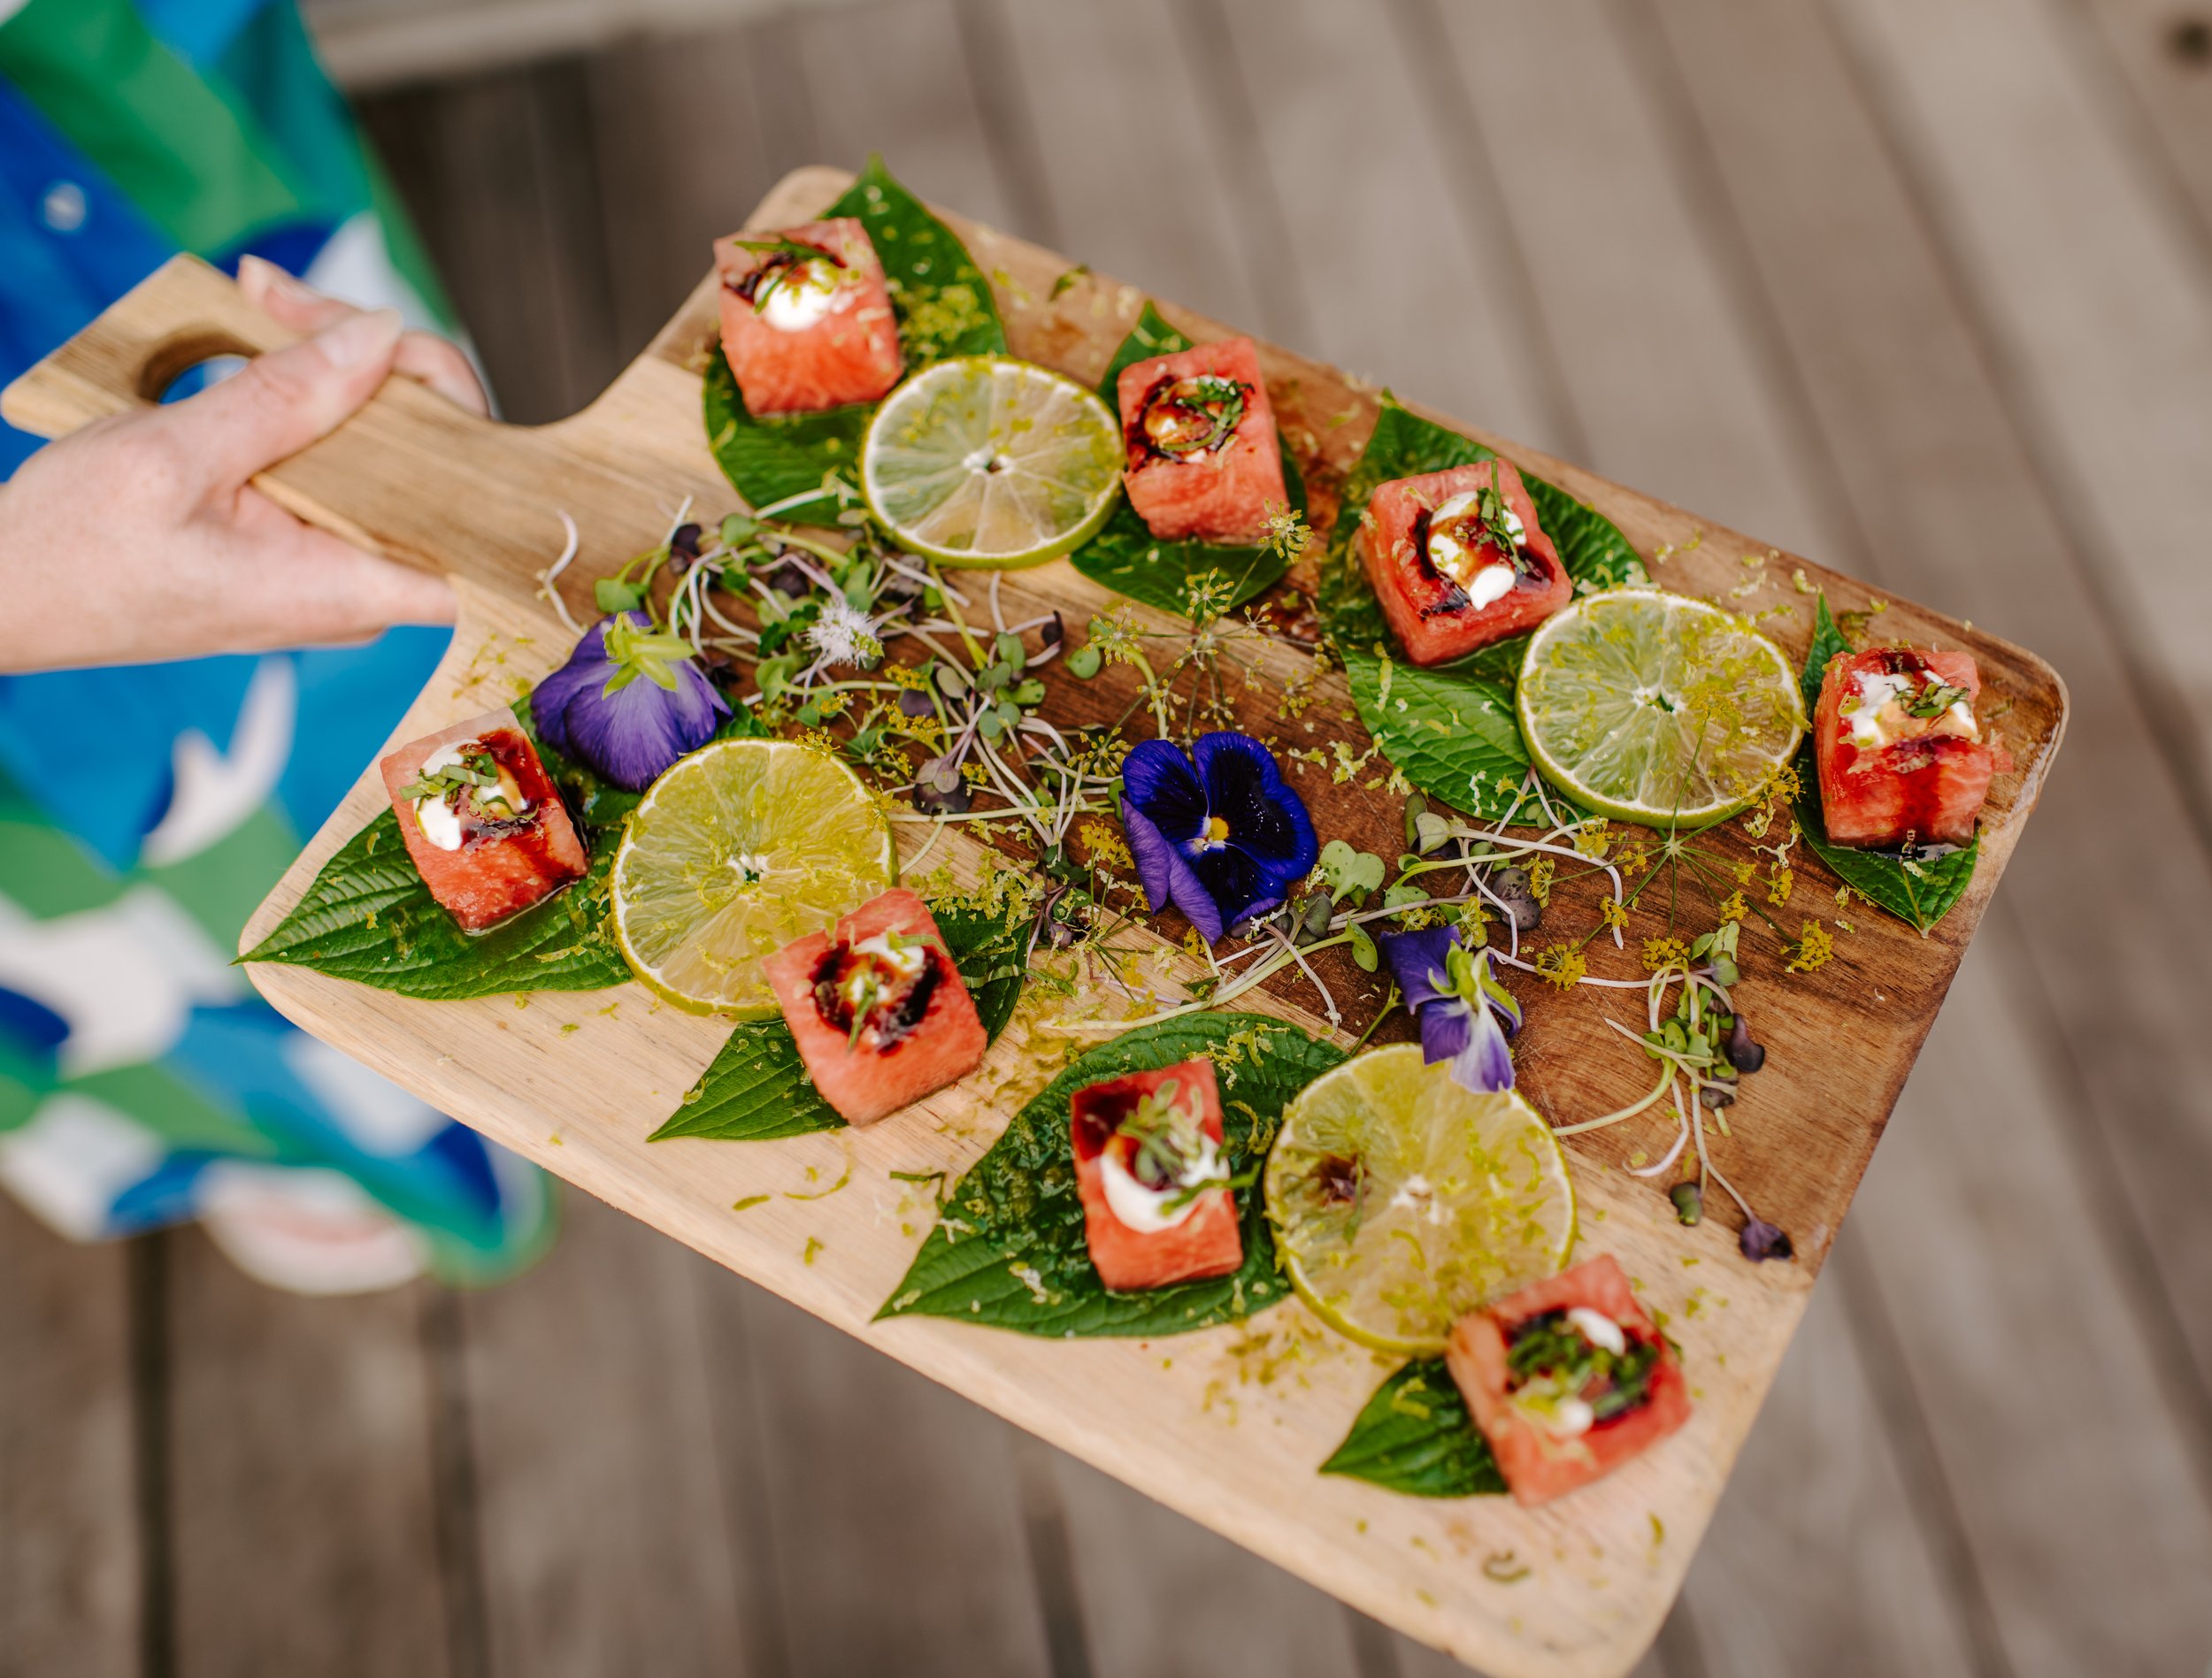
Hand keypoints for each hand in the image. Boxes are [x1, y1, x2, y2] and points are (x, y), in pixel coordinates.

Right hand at [0, 262, 487, 673]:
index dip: (480, 446)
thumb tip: (379, 338)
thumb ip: (286, 398)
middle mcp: (362, 584)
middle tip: (287, 299)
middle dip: (377, 364)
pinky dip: (306, 393)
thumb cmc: (73, 554)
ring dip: (334, 364)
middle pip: (431, 462)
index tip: (410, 362)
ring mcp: (336, 560)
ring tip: (262, 300)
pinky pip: (337, 457)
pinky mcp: (304, 536)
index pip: (481, 534)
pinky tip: (262, 336)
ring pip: (382, 447)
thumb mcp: (175, 458)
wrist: (3, 593)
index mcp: (349, 591)